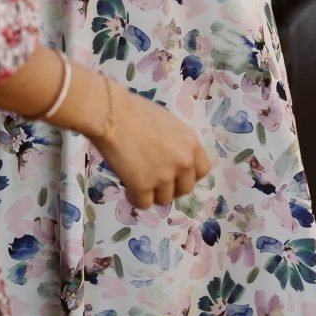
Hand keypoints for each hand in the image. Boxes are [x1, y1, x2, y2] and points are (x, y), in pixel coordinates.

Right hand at [86, 81, 211, 208]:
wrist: (112, 114)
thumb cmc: (135, 111)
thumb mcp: (168, 124)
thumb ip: (176, 144)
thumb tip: (170, 159)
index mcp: (191, 144)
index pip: (202, 171)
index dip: (188, 176)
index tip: (176, 176)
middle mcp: (183, 162)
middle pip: (185, 189)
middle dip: (171, 188)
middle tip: (155, 182)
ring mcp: (164, 176)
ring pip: (164, 200)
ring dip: (152, 194)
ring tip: (137, 183)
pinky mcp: (143, 186)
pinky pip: (144, 204)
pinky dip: (135, 199)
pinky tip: (128, 189)